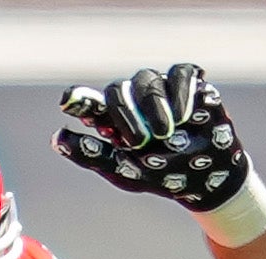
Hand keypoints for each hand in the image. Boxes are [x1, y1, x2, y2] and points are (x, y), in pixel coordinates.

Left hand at [56, 65, 253, 217]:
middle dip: (125, 113)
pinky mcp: (188, 83)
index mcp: (114, 120)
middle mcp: (134, 100)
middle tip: (139, 140)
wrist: (208, 179)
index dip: (78, 99)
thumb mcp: (126, 171)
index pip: (90, 103)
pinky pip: (179, 73)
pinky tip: (186, 114)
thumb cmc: (163, 176)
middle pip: (118, 89)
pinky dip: (180, 92)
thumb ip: (93, 155)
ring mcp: (161, 89)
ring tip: (166, 132)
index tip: (67, 102)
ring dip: (154, 106)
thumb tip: (56, 138)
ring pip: (147, 80)